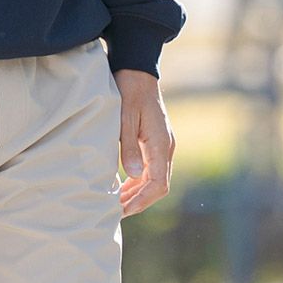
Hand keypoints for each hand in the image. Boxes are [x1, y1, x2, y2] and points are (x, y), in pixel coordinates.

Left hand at [113, 68, 174, 216]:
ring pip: (156, 179)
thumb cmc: (128, 91)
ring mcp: (164, 145)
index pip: (158, 185)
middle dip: (139, 202)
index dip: (141, 201)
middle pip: (159, 186)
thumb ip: (129, 147)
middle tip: (115, 212)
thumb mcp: (124, 119)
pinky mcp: (157, 141)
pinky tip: (123, 186)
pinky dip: (139, 182)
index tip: (121, 211)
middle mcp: (167, 147)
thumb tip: (134, 176)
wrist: (138, 70)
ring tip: (116, 203)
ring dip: (138, 193)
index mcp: (161, 144)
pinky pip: (152, 169)